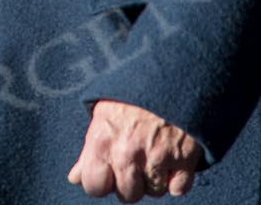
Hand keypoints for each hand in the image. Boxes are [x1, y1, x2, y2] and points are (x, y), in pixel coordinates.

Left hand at [68, 100, 203, 198]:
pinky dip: (178, 179)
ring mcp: (157, 157)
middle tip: (137, 158)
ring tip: (155, 153)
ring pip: (153, 192)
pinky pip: (178, 189)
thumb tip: (75, 177)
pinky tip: (173, 159)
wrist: (173, 68)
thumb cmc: (134, 89)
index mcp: (103, 140)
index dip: (102, 182)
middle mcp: (128, 153)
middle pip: (127, 195)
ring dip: (155, 179)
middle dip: (131, 182)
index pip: (94, 187)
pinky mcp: (185, 158)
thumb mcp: (103, 111)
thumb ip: (89, 149)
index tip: (110, 171)